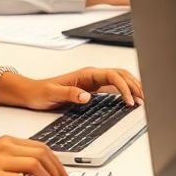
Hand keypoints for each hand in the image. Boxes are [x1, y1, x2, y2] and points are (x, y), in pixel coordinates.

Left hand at [0, 67, 143, 109]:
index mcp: (86, 74)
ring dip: (132, 86)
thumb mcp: (52, 94)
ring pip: (119, 79)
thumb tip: (86, 97)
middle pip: (120, 75)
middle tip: (144, 99)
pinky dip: (124, 91)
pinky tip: (129, 99)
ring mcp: (93, 81)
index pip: (112, 76)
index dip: (124, 88)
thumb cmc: (40, 92)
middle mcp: (92, 75)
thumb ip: (69, 94)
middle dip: (134, 85)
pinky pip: (113, 86)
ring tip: (142, 99)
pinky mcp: (92, 88)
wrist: (31, 92)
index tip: (129, 101)